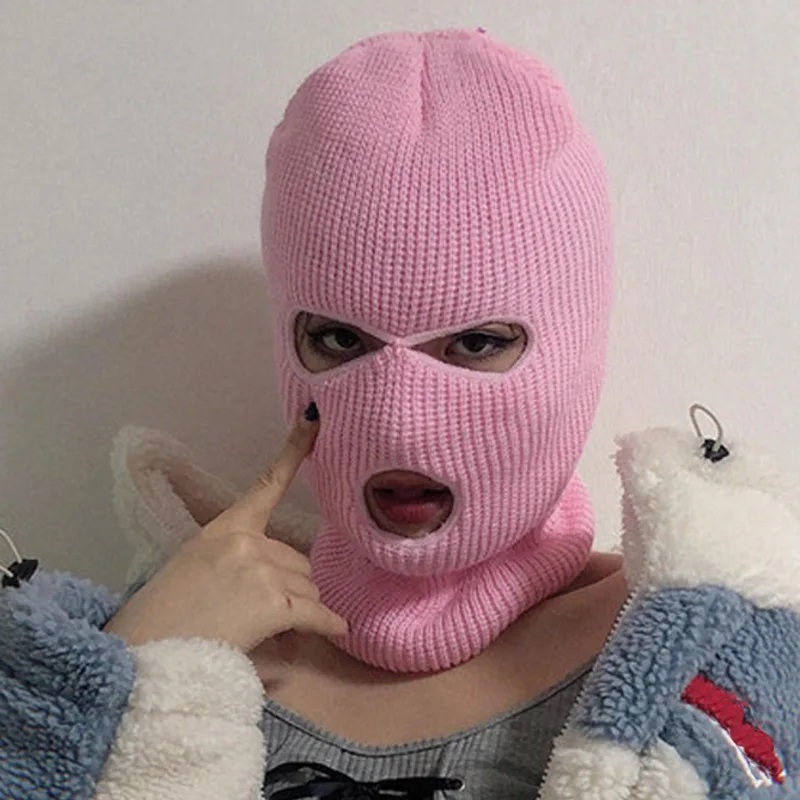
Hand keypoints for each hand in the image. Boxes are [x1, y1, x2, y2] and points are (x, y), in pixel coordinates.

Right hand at [103, 406, 346, 651]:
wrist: (143, 656)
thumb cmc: (161, 618)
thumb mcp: (194, 569)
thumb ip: (235, 560)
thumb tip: (273, 580)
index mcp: (224, 528)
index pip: (266, 484)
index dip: (294, 450)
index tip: (314, 421)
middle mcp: (246, 541)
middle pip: (297, 558)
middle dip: (288, 584)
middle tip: (256, 610)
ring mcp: (261, 569)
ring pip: (307, 585)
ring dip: (298, 606)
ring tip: (261, 628)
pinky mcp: (272, 602)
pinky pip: (315, 613)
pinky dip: (327, 623)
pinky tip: (338, 629)